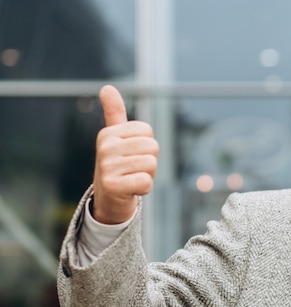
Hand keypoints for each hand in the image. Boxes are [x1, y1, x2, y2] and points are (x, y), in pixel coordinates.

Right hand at [92, 85, 158, 223]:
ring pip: (151, 164)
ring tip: (131, 179)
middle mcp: (105, 147)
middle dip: (149, 161)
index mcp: (108, 134)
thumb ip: (115, 114)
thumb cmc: (119, 167)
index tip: (132, 156)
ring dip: (147, 175)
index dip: (147, 146)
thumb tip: (107, 87)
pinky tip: (131, 190)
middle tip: (133, 170)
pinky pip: (146, 181)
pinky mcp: (113, 185)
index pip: (147, 131)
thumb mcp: (116, 139)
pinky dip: (144, 189)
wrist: (109, 201)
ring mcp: (107, 166)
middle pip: (152, 146)